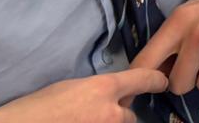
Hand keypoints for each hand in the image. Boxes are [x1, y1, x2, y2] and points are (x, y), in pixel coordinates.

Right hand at [0, 68, 168, 122]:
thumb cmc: (36, 107)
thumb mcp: (70, 87)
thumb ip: (97, 90)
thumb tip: (111, 96)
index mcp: (104, 88)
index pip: (142, 80)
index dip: (155, 80)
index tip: (162, 82)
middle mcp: (110, 112)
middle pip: (129, 115)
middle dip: (120, 115)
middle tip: (100, 113)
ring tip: (84, 118)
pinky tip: (80, 122)